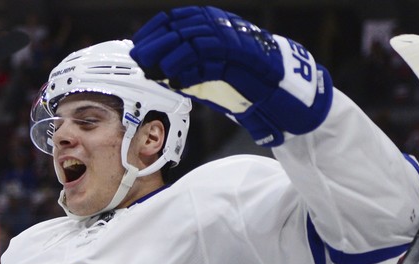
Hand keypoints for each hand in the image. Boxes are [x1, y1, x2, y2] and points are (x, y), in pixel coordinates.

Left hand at [130, 6, 332, 145]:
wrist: (281, 91)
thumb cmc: (243, 82)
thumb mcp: (208, 73)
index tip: (137, 46)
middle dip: (157, 43)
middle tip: (140, 59)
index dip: (154, 31)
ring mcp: (234, 39)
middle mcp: (222, 26)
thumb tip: (154, 72)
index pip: (176, 18)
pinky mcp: (244, 56)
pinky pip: (213, 60)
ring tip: (155, 71)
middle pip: (182, 27)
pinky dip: (192, 70)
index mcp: (212, 23)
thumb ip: (184, 70)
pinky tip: (177, 82)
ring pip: (195, 40)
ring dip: (171, 56)